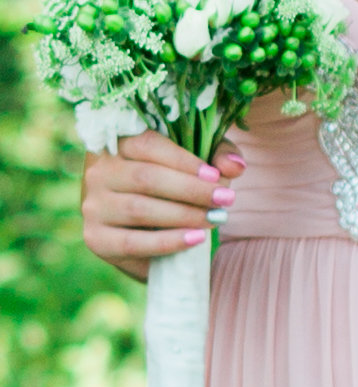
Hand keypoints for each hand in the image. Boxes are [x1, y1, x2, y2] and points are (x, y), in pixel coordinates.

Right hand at [81, 130, 244, 281]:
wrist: (150, 243)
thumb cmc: (175, 194)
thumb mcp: (196, 169)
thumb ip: (216, 158)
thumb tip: (235, 165)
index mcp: (116, 143)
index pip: (146, 144)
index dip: (183, 160)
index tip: (216, 176)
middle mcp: (98, 171)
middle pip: (145, 177)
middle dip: (191, 190)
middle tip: (225, 200)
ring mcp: (93, 205)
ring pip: (140, 208)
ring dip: (184, 215)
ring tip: (216, 219)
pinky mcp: (96, 238)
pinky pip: (134, 241)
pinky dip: (168, 241)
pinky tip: (196, 239)